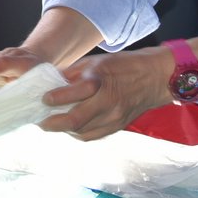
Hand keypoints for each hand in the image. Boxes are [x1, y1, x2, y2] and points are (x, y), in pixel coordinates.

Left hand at [38, 46, 172, 140]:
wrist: (156, 78)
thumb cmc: (124, 65)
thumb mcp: (96, 61)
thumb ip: (74, 73)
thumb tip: (51, 82)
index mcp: (101, 80)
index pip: (74, 93)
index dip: (55, 98)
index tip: (43, 99)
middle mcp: (108, 101)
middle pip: (75, 120)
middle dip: (53, 123)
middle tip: (41, 121)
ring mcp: (114, 117)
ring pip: (82, 132)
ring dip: (64, 130)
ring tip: (52, 125)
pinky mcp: (118, 126)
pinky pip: (93, 136)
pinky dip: (79, 133)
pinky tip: (70, 128)